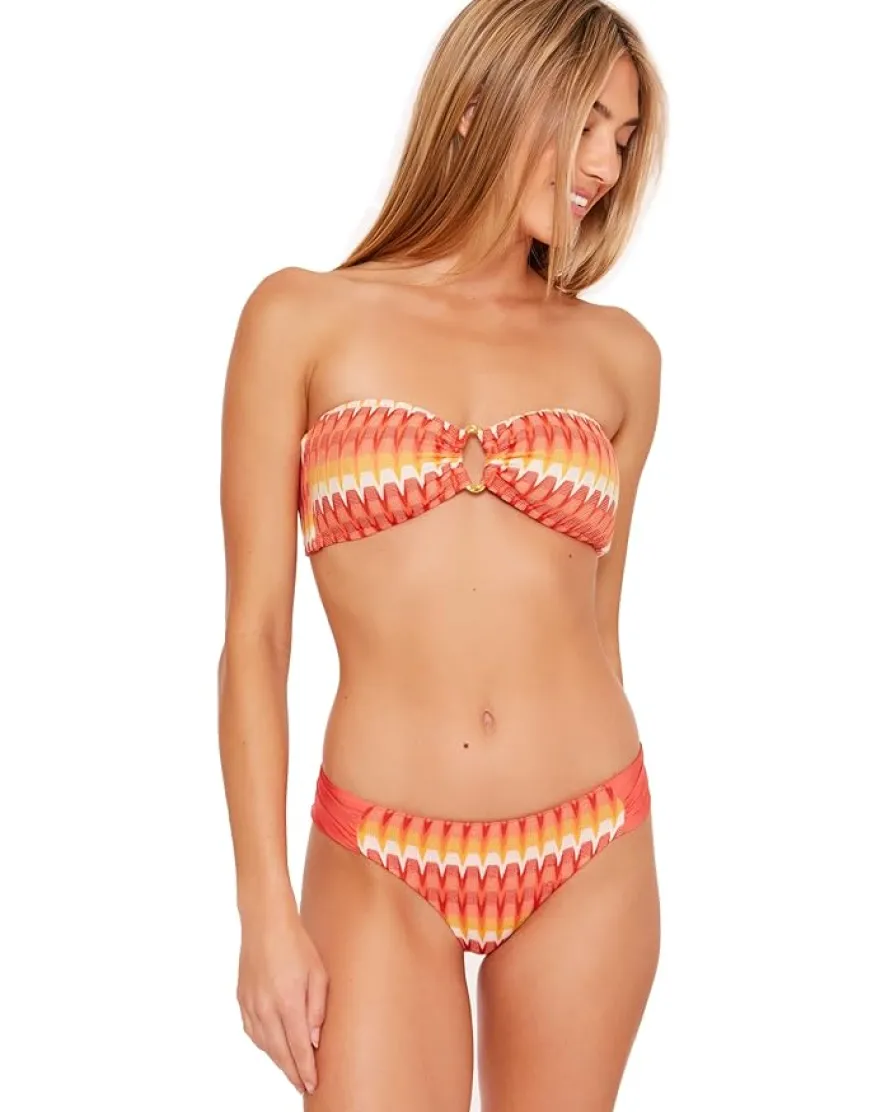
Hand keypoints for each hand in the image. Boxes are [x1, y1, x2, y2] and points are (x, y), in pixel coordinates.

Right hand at [237, 896, 328, 1094]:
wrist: (265, 922)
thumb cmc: (297, 944)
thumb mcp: (318, 973)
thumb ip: (318, 1008)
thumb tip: (315, 1040)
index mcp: (288, 1001)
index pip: (298, 1047)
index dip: (306, 1069)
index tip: (313, 1085)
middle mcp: (266, 1007)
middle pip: (279, 1052)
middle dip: (292, 1072)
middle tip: (304, 1086)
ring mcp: (250, 1004)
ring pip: (264, 1044)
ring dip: (278, 1060)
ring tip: (291, 1070)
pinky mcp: (241, 999)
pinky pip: (252, 1031)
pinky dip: (263, 1044)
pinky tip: (273, 1047)